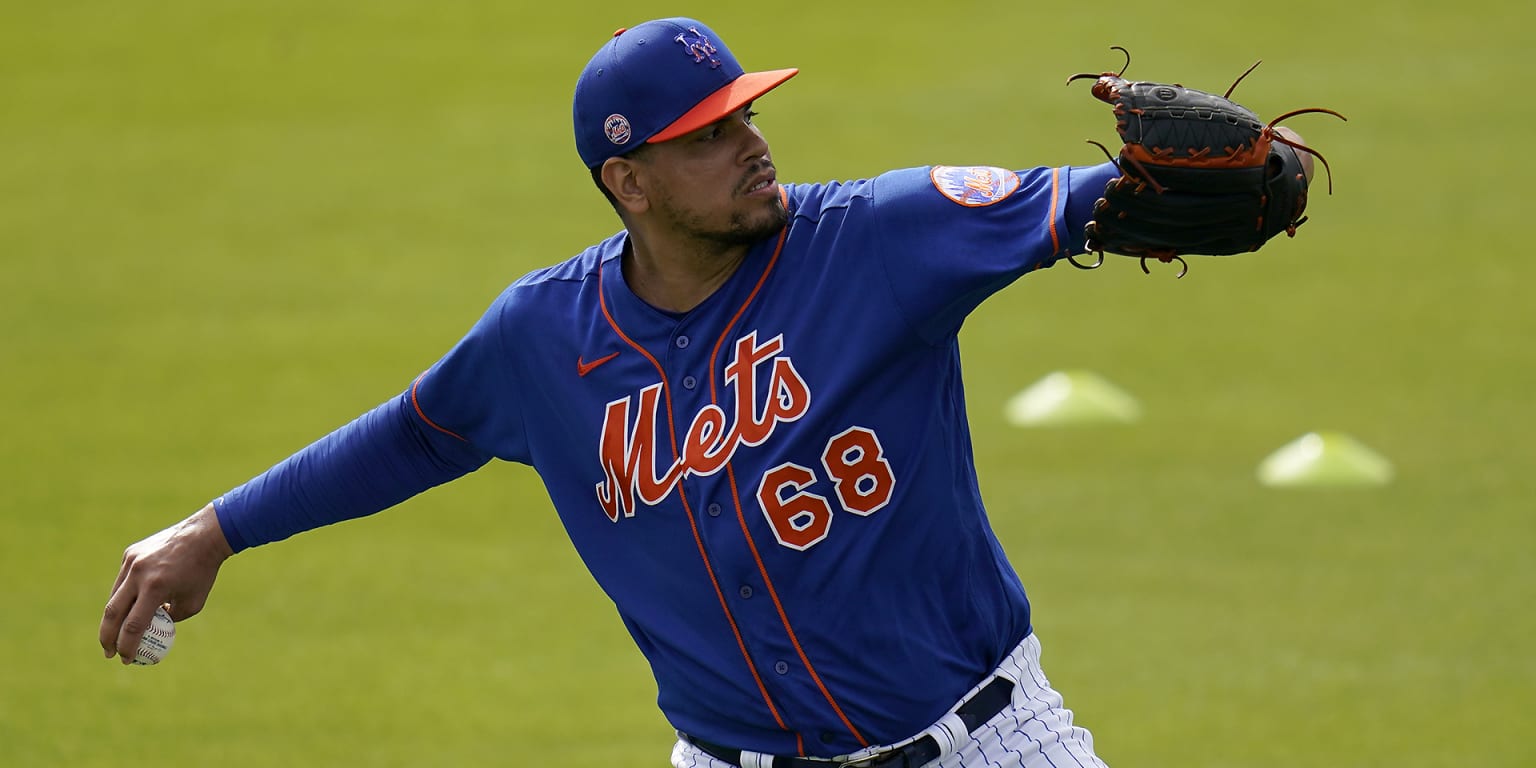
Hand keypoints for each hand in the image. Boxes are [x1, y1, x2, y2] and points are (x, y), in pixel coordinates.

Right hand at [100, 503, 233, 663]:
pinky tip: (130, 605)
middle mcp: (139, 573)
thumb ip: (170, 619)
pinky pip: (123, 580)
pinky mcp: (130, 553)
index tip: (126, 659)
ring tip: (115, 634)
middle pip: (113, 612)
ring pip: (114, 596)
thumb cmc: (202, 573)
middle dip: (107, 637)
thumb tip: (150, 630)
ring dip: (113, 617)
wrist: (204, 536)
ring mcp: (131, 561)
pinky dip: (124, 595)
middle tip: (109, 653)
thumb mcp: (192, 603)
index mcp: (156, 588)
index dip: (127, 646)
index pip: (134, 625)